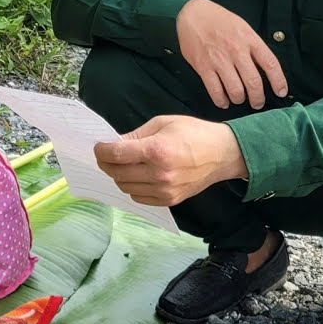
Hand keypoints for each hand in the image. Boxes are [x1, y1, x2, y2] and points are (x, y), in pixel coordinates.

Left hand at [93, 115, 248, 205]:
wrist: (223, 154)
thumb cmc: (194, 133)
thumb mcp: (163, 123)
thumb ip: (136, 135)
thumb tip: (114, 143)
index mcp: (156, 150)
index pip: (116, 155)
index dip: (101, 151)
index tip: (99, 147)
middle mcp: (159, 174)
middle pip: (117, 173)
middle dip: (106, 163)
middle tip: (106, 156)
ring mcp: (164, 190)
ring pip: (125, 187)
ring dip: (119, 176)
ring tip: (123, 165)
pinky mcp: (170, 200)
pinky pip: (139, 198)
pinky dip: (132, 188)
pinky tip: (137, 176)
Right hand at [176, 0, 287, 109]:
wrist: (193, 14)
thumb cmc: (220, 21)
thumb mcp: (243, 27)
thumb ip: (253, 46)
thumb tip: (264, 68)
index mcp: (249, 39)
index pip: (270, 64)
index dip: (278, 81)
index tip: (281, 92)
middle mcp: (236, 50)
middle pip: (253, 82)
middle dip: (258, 98)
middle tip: (257, 103)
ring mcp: (219, 59)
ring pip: (235, 90)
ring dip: (239, 99)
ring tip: (239, 99)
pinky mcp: (203, 66)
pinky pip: (215, 90)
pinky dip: (221, 100)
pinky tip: (223, 101)